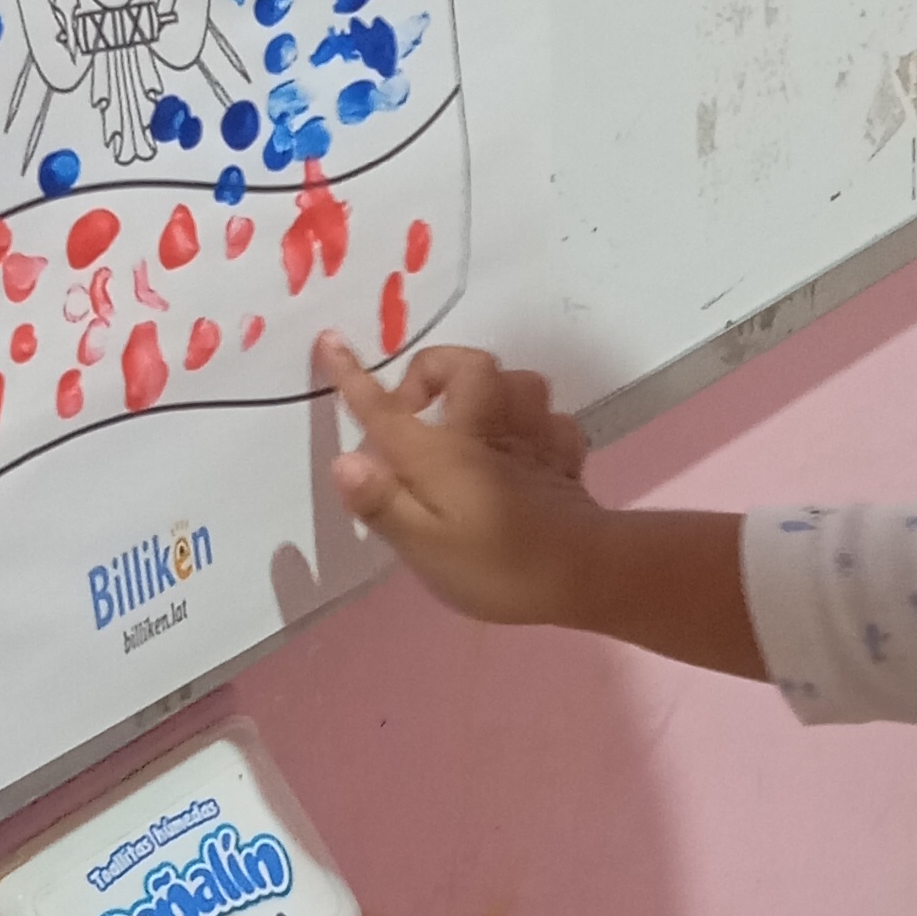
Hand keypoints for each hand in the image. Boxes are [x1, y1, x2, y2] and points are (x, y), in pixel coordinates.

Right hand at [314, 334, 598, 626]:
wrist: (586, 574)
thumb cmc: (496, 567)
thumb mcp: (424, 548)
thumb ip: (381, 503)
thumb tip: (343, 460)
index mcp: (442, 454)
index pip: (387, 409)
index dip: (354, 376)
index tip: (331, 341)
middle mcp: (486, 433)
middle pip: (467, 365)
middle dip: (434, 370)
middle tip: (414, 410)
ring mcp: (531, 441)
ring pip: (518, 383)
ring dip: (491, 390)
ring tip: (468, 420)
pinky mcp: (563, 460)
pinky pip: (551, 422)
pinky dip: (533, 426)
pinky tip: (520, 447)